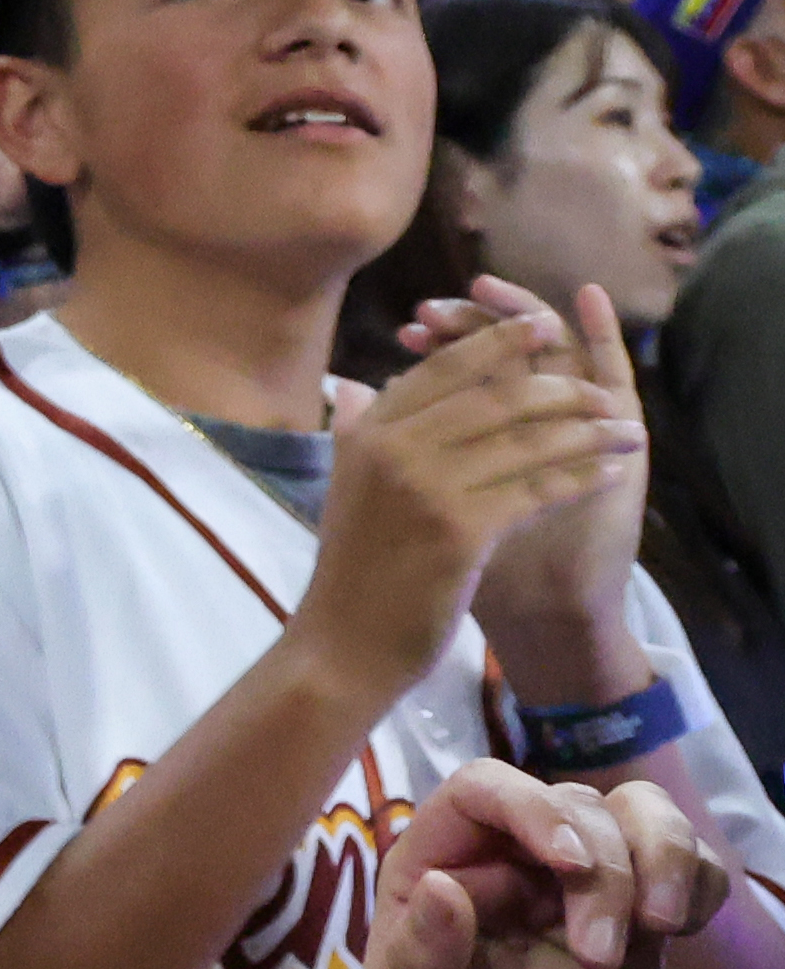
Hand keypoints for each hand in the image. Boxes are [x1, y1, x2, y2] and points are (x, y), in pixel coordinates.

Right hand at [307, 297, 645, 684]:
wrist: (344, 642)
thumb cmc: (352, 568)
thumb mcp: (345, 488)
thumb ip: (354, 431)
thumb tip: (357, 386)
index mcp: (368, 433)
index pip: (442, 368)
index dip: (498, 343)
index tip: (544, 326)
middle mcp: (394, 450)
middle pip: (492, 397)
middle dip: (558, 387)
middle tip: (603, 389)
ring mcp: (427, 489)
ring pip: (523, 441)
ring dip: (586, 432)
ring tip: (625, 430)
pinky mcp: (461, 531)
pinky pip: (535, 490)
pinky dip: (579, 478)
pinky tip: (609, 474)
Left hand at [339, 761, 722, 968]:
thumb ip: (417, 960)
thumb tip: (445, 885)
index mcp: (434, 870)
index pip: (485, 789)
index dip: (534, 806)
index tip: (572, 865)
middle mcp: (507, 867)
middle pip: (578, 801)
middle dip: (608, 862)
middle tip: (603, 955)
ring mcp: (576, 898)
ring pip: (640, 818)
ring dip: (665, 856)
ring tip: (660, 931)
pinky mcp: (636, 933)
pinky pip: (682, 871)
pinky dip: (698, 879)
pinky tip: (679, 928)